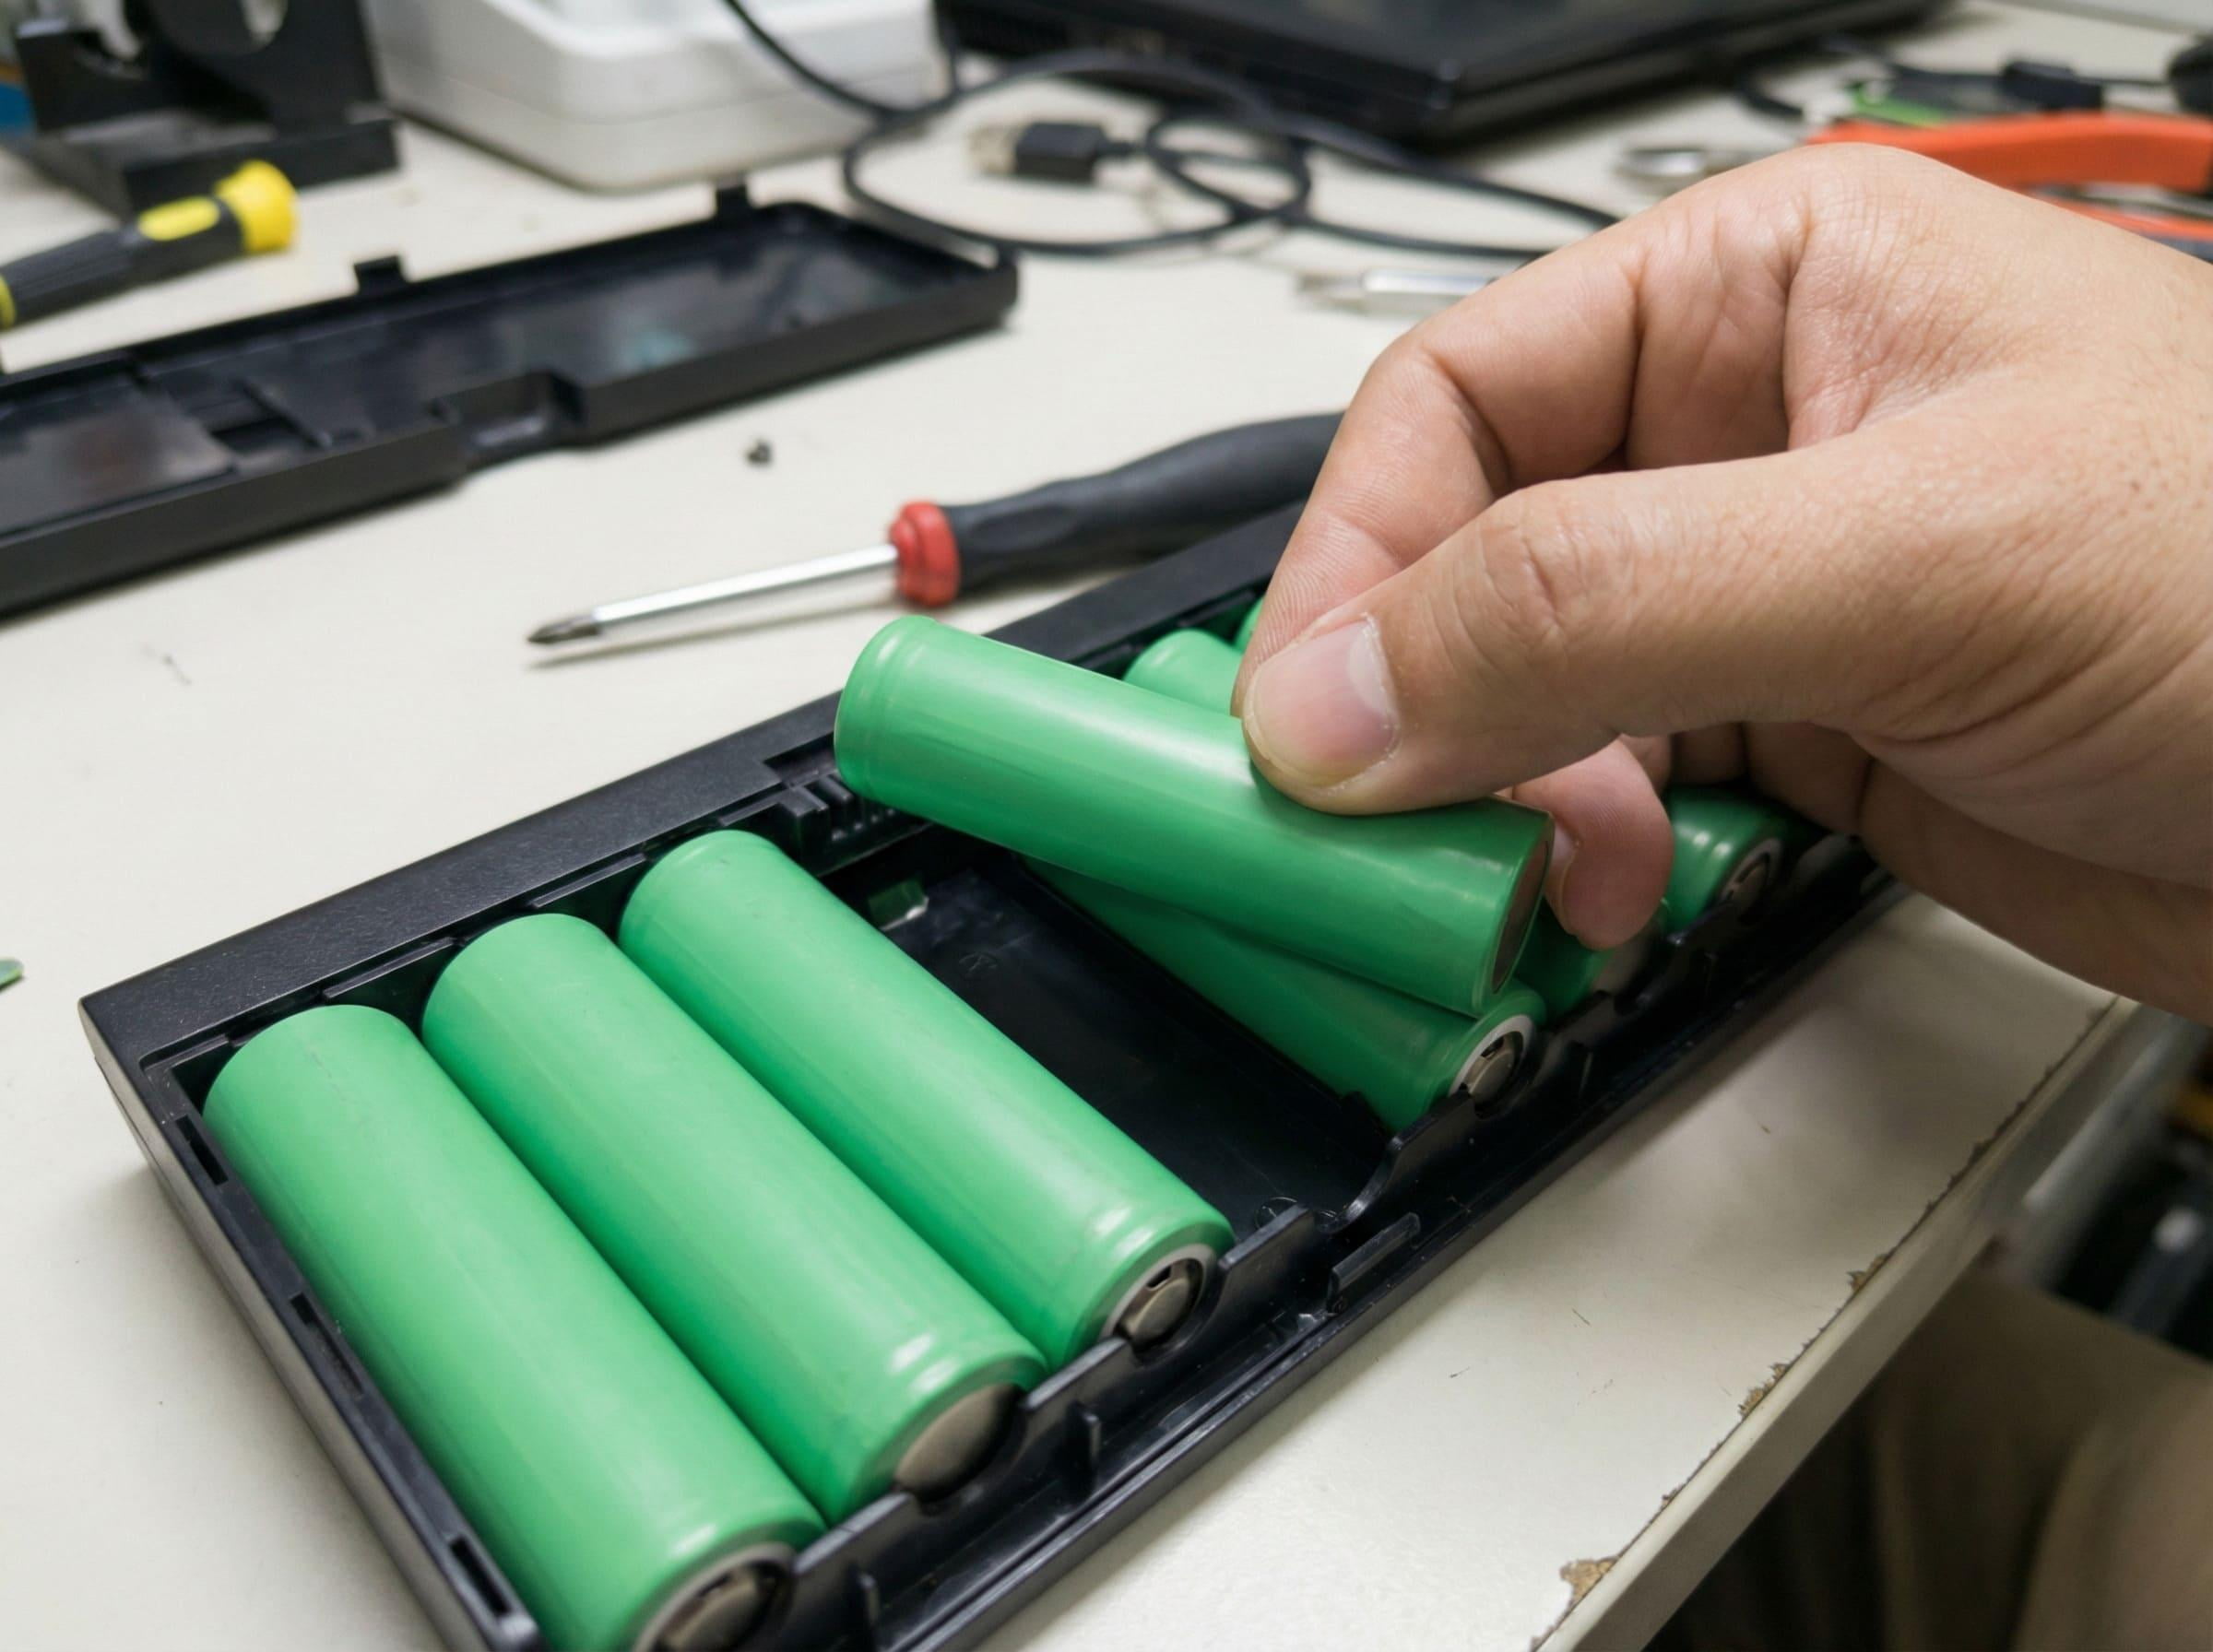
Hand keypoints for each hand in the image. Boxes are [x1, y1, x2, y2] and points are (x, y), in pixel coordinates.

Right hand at [1235, 147, 2212, 1019]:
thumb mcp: (1910, 552)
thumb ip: (1597, 604)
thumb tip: (1345, 690)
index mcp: (1760, 287)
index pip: (1458, 401)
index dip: (1359, 562)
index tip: (1308, 720)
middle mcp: (1737, 434)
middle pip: (1465, 554)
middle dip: (1422, 701)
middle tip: (1397, 831)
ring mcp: (1757, 594)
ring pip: (1517, 687)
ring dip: (1494, 797)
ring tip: (1548, 879)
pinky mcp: (1790, 735)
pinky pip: (1600, 783)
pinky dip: (1568, 852)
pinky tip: (1602, 895)